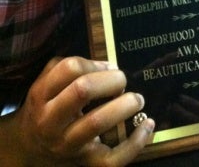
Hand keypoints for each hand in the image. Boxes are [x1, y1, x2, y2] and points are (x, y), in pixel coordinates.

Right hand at [0, 56, 154, 166]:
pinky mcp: (84, 163)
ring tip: (137, 99)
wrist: (29, 150)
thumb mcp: (46, 84)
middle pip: (82, 90)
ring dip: (124, 105)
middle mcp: (51, 121)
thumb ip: (67, 67)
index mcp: (42, 95)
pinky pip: (112, 159)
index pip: (70, 68)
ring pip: (97, 122)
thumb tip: (107, 65)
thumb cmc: (47, 108)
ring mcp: (67, 145)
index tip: (108, 66)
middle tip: (123, 80)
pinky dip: (135, 142)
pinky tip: (147, 124)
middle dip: (111, 80)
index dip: (95, 63)